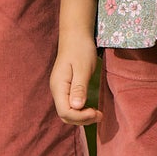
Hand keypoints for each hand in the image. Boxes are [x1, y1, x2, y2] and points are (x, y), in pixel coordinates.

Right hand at [50, 0, 100, 124]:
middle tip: (99, 115)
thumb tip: (76, 107)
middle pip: (65, 115)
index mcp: (59, 86)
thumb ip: (79, 88)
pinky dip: (80, 110)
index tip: (96, 112)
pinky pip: (70, 105)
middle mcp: (57, 90)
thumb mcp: (83, 68)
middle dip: (82, 119)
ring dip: (82, 117)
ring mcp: (60, 90)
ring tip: (97, 113)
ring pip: (68, 112)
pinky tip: (91, 108)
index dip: (80, 117)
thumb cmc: (81, 50)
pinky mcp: (66, 88)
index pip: (65, 112)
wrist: (76, 36)